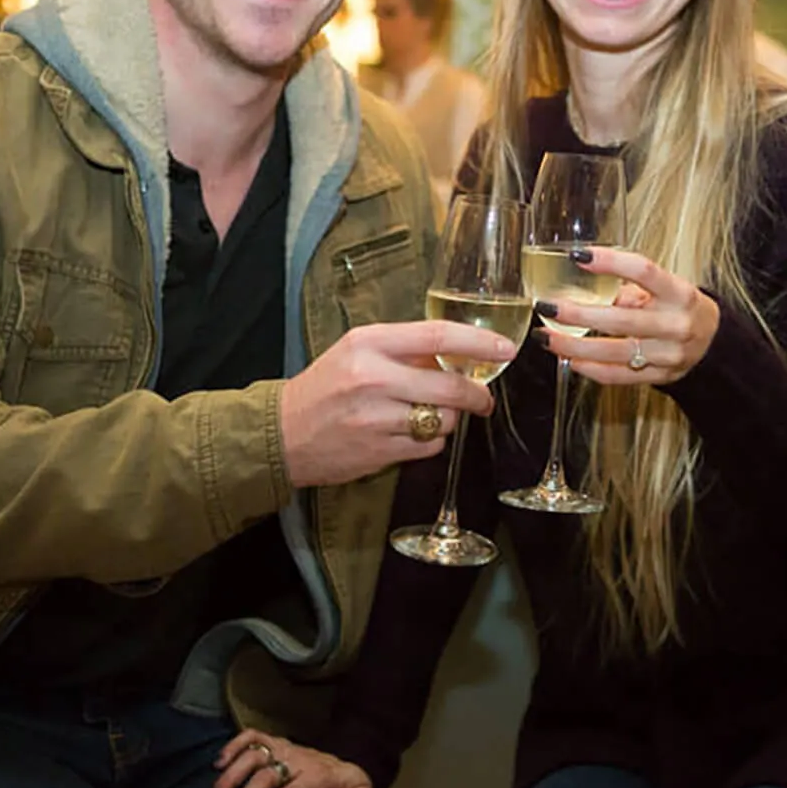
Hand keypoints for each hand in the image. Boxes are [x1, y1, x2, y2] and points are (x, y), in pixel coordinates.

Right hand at [212, 730, 373, 787]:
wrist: (353, 759)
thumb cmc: (351, 786)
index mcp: (318, 776)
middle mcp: (298, 759)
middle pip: (264, 778)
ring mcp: (285, 748)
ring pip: (253, 756)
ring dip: (230, 778)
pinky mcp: (276, 742)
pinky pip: (252, 736)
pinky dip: (233, 746)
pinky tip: (217, 764)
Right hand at [280, 320, 516, 487]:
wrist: (282, 434)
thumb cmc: (325, 387)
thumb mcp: (357, 351)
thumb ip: (404, 348)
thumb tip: (459, 352)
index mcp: (369, 343)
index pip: (438, 336)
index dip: (479, 342)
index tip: (505, 349)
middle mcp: (373, 377)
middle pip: (450, 384)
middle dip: (477, 393)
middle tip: (483, 397)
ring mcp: (376, 417)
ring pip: (443, 419)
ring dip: (448, 418)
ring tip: (430, 414)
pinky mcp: (379, 451)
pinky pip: (428, 446)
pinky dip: (430, 441)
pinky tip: (411, 433)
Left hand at [536, 247, 719, 385]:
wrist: (712, 343)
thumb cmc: (679, 307)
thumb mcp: (665, 289)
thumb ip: (628, 288)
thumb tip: (583, 285)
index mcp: (679, 293)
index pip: (643, 271)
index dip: (610, 262)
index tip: (579, 256)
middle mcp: (676, 324)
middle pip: (621, 319)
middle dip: (577, 313)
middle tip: (547, 306)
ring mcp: (668, 354)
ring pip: (614, 352)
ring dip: (574, 346)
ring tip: (547, 337)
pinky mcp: (660, 377)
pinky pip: (619, 376)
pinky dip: (591, 369)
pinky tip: (570, 360)